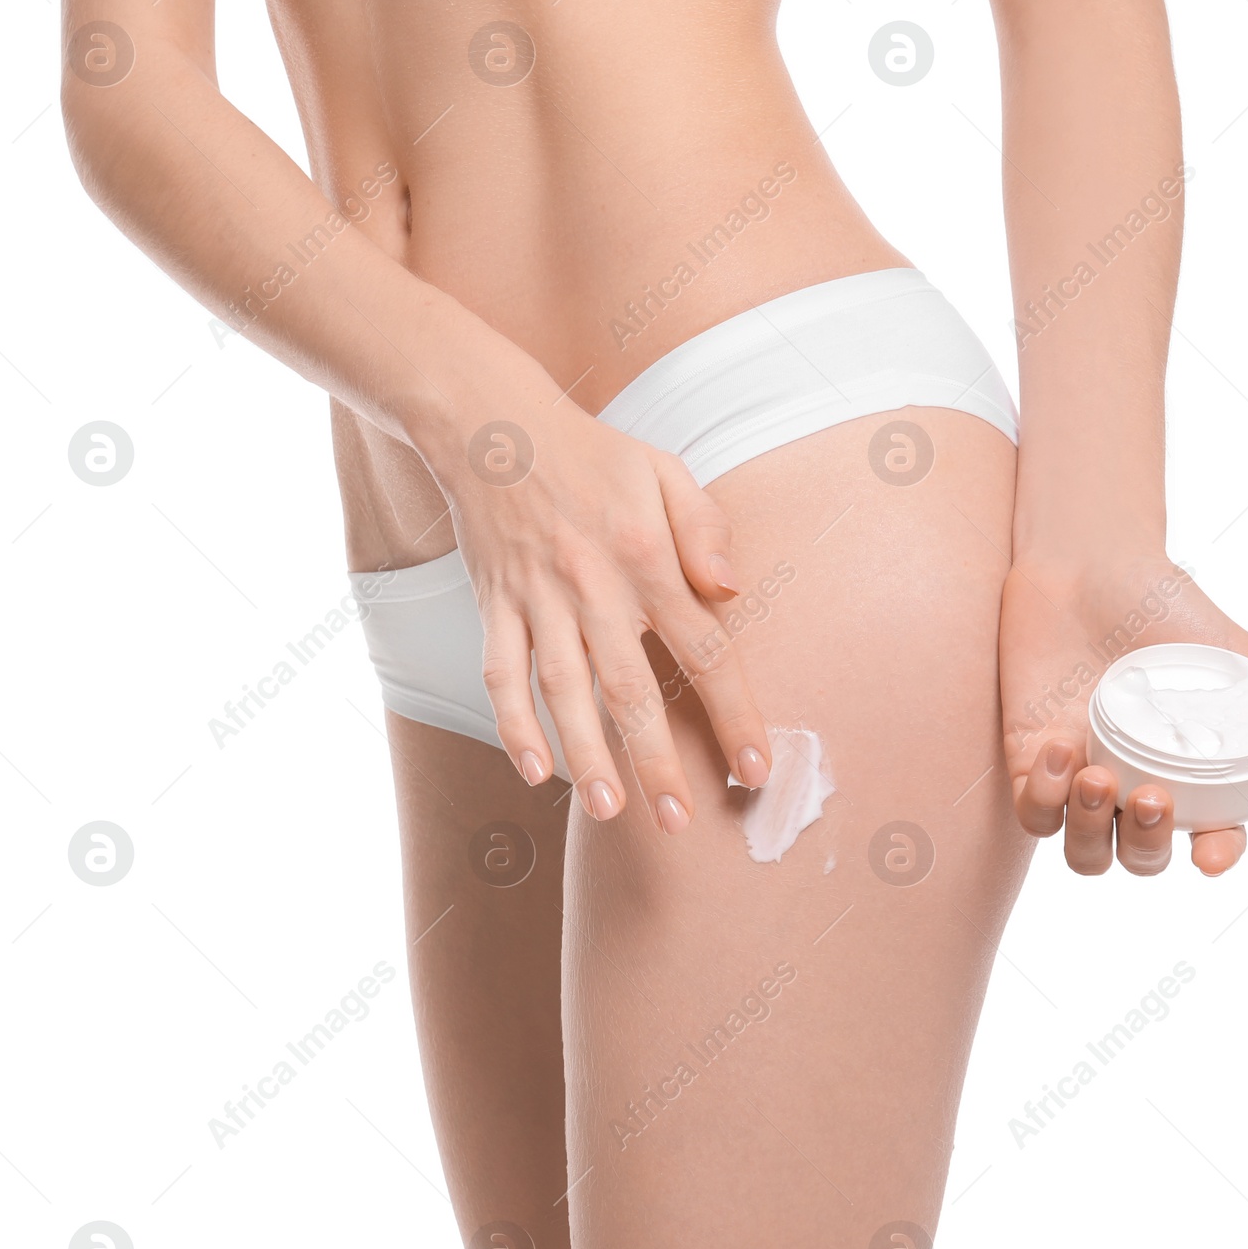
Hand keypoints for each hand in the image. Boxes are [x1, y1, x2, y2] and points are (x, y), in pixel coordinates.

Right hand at [414, 364, 771, 831]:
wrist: (493, 426)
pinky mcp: (494, 605)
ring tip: (610, 813)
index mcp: (649, 557)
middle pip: (632, 688)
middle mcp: (594, 586)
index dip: (733, 713)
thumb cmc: (593, 455)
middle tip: (681, 821)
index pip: (705, 648)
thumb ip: (705, 529)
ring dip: (586, 756)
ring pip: (564, 692)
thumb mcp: (665, 471)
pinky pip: (501, 675)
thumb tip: (733, 588)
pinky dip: (513, 725)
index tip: (754, 767)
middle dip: (658, 761)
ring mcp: (538, 600)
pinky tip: (534, 771)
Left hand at [999, 551, 1247, 875]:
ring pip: (1083, 850)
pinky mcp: (1030, 757)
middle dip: (1146, 846)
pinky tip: (1058, 749)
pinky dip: (1043, 797)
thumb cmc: (1167, 609)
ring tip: (1098, 777)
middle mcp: (1136, 782)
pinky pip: (1033, 810)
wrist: (1088, 564)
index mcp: (1191, 772)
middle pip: (1140, 857)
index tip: (1208, 857)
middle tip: (1152, 797)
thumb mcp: (1238, 659)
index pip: (1211, 835)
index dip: (1216, 856)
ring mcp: (1082, 774)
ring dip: (1089, 833)